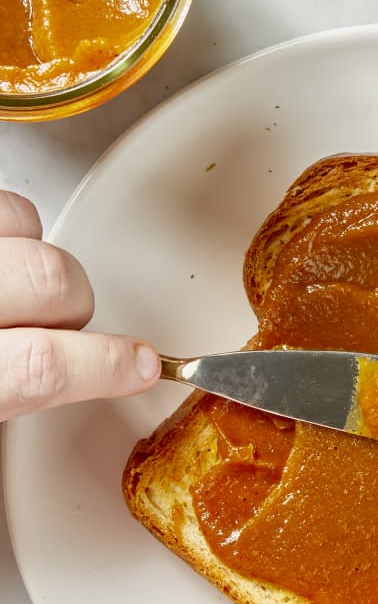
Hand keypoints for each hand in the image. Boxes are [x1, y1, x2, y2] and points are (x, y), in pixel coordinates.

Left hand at [0, 190, 159, 421]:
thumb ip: (17, 398)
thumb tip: (66, 397)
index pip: (42, 367)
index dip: (104, 366)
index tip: (139, 367)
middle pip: (51, 282)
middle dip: (74, 306)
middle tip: (59, 329)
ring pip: (25, 227)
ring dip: (40, 256)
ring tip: (23, 286)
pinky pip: (4, 205)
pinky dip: (14, 226)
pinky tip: (6, 252)